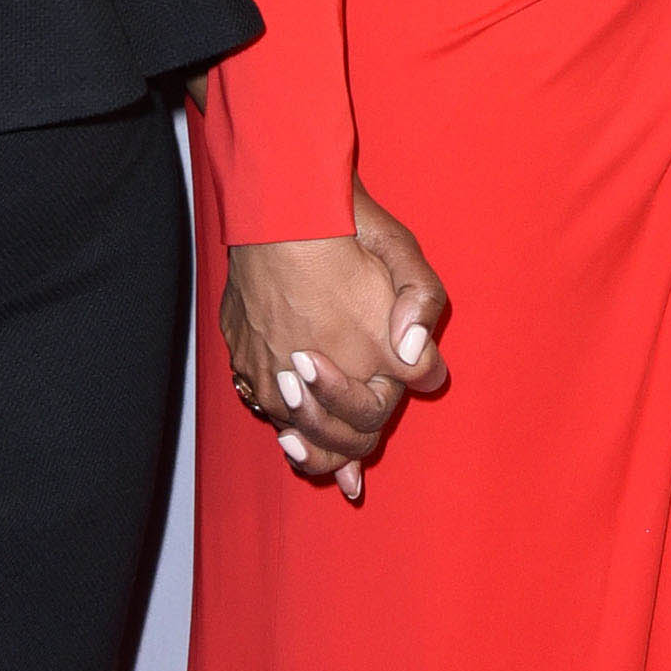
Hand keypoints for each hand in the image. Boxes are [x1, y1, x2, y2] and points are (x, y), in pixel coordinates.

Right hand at [221, 185, 450, 501]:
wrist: (275, 209)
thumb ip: (423, 308)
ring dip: (315, 446)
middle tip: (352, 461)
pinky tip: (285, 427)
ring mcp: (278, 376)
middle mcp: (325, 378)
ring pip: (303, 434)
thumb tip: (416, 358)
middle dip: (354, 444)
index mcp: (375, 357)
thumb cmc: (343, 229)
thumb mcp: (403, 254)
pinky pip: (266, 409)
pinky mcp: (247, 364)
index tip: (396, 382)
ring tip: (310, 453)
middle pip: (350, 435)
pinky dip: (281, 422)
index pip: (391, 407)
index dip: (401, 394)